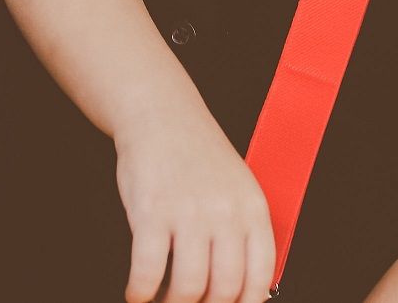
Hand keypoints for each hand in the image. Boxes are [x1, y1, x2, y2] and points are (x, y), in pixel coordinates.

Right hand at [115, 97, 275, 302]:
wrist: (161, 114)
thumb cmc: (196, 155)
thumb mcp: (236, 187)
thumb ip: (242, 233)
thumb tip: (245, 291)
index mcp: (252, 208)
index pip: (259, 278)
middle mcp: (225, 211)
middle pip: (224, 290)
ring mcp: (189, 211)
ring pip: (188, 288)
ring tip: (161, 300)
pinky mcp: (152, 211)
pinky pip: (148, 271)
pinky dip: (140, 292)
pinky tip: (137, 291)